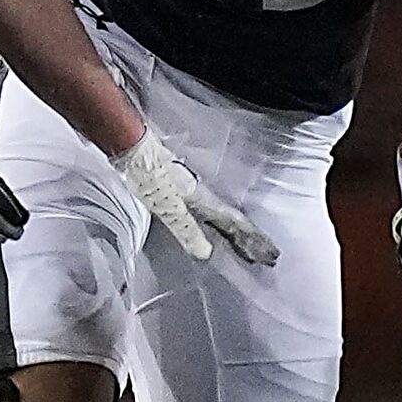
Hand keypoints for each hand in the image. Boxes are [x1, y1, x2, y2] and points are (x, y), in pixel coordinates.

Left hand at [112, 129, 279, 265]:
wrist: (131, 147)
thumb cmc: (148, 175)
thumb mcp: (168, 207)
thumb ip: (186, 230)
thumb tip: (206, 253)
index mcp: (204, 200)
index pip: (234, 223)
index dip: (251, 240)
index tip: (269, 255)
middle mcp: (202, 195)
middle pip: (231, 221)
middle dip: (249, 239)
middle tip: (266, 255)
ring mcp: (191, 190)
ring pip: (221, 215)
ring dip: (236, 232)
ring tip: (246, 244)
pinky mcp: (178, 187)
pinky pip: (207, 210)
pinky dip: (218, 223)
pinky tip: (211, 226)